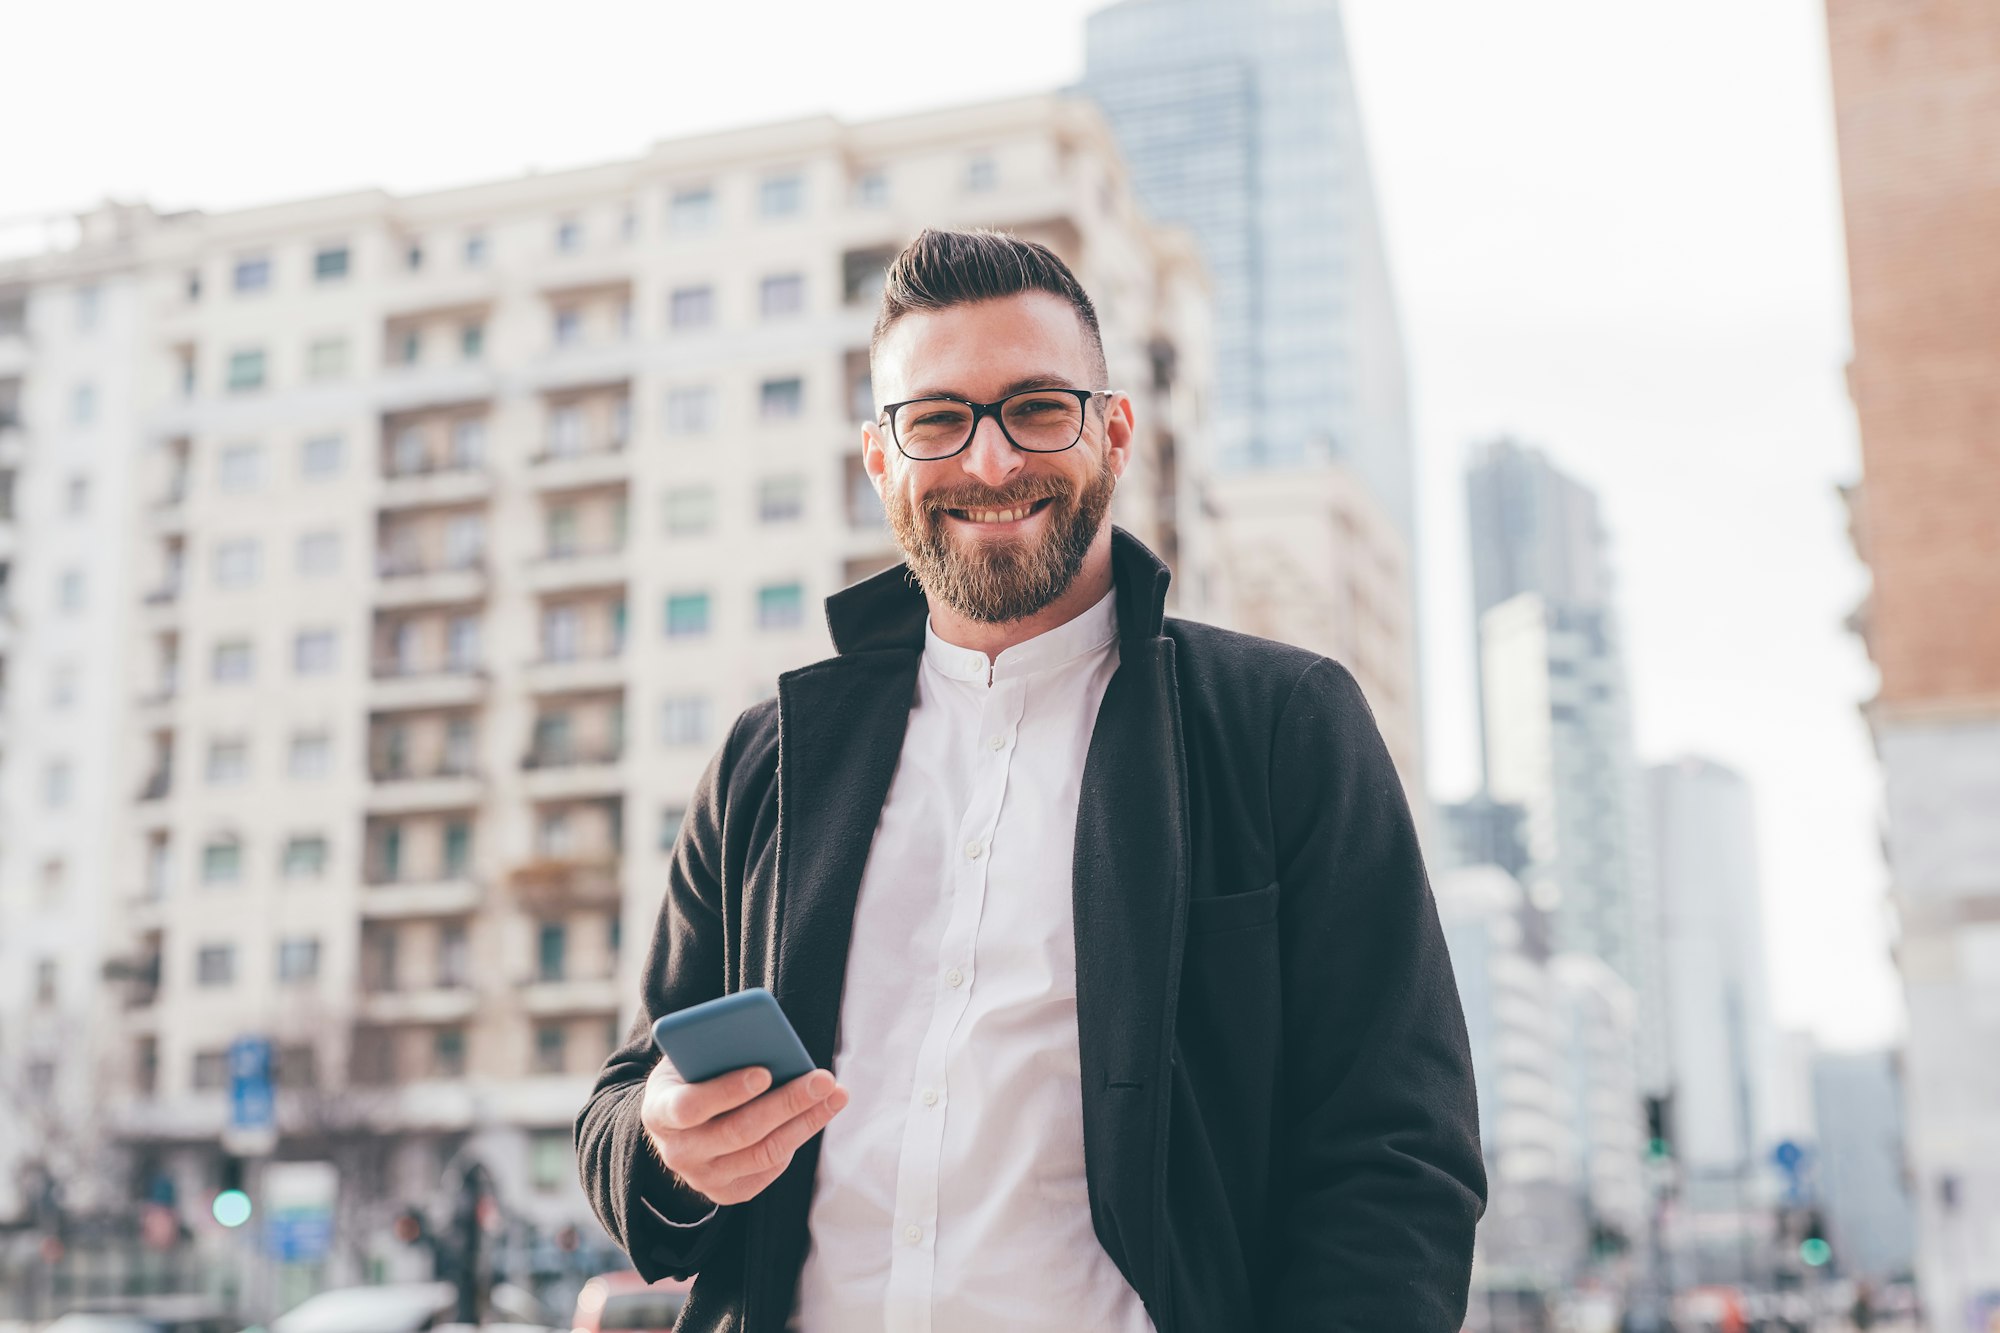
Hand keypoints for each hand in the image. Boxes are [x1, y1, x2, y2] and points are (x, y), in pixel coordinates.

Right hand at [640, 1059, 849, 1206]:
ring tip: (834, 1095)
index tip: (765, 1072)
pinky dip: (796, 1139)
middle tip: (822, 1079)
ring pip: (763, 1153)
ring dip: (805, 1122)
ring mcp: (701, 1178)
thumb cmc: (690, 1075)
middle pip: (739, 1132)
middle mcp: (677, 1152)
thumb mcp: (689, 1056)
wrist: (675, 1120)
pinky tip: (816, 1115)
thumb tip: (765, 1039)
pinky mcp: (726, 1193)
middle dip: (786, 1103)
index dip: (728, 1091)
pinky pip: (769, 1169)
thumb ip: (716, 1050)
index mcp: (659, 1112)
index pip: (691, 1106)